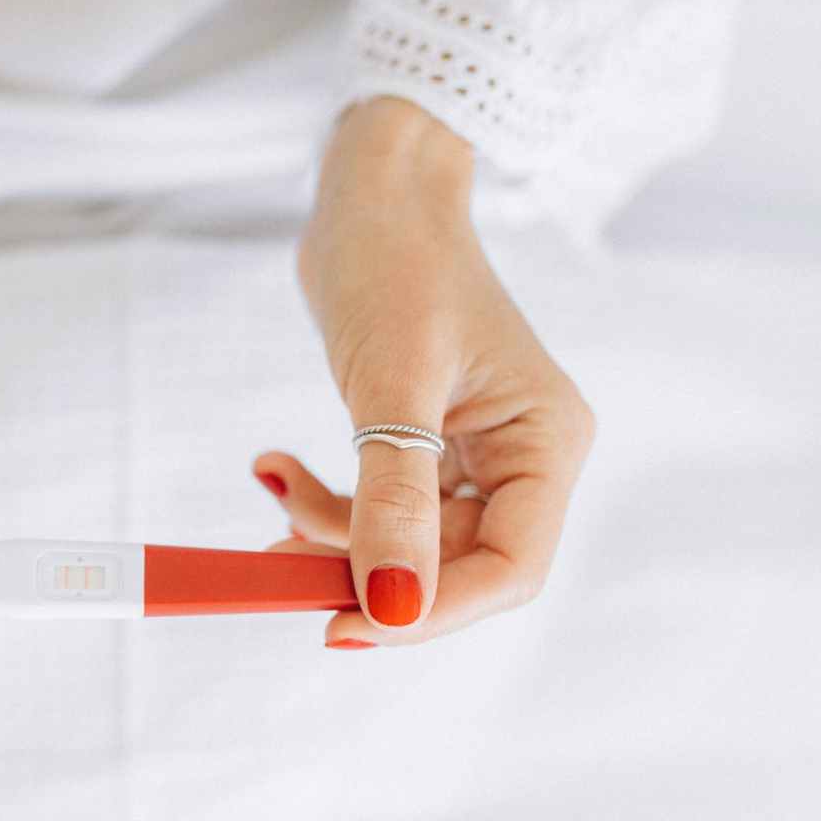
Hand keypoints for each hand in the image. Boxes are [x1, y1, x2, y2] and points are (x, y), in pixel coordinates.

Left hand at [256, 97, 594, 645]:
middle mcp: (521, 456)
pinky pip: (378, 505)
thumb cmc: (396, 265)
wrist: (369, 194)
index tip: (344, 625)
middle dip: (366, 570)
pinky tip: (275, 466)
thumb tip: (392, 609)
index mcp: (547, 442)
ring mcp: (470, 452)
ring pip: (405, 541)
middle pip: (453, 564)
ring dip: (331, 532)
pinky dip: (326, 500)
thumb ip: (394, 500)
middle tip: (277, 564)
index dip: (431, 611)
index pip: (510, 567)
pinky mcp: (420, 442)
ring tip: (274, 478)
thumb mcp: (392, 383)